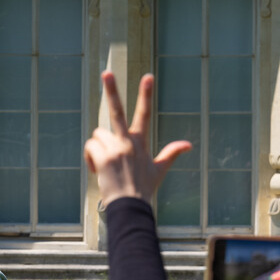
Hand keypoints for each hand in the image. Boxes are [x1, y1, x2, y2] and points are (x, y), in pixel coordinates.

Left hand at [83, 72, 191, 207]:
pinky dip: (90, 158)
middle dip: (112, 90)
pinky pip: (90, 148)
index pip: (144, 113)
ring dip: (97, 148)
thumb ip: (171, 153)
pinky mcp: (104, 157)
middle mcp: (128, 142)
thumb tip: (189, 144)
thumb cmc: (143, 189)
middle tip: (106, 73)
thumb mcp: (159, 170)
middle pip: (117, 111)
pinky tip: (98, 171)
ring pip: (97, 136)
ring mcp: (115, 149)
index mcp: (140, 141)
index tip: (148, 76)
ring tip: (105, 167)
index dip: (146, 94)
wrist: (131, 206)